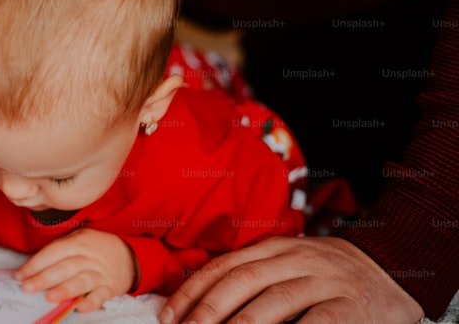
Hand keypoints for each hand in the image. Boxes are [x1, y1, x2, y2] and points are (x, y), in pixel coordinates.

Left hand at [16, 228, 135, 312]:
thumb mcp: (79, 238)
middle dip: (44, 278)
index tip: (21, 274)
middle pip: (65, 267)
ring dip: (65, 289)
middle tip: (27, 287)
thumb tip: (32, 265)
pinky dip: (91, 301)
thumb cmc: (96, 247)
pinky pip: (101, 295)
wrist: (128, 254)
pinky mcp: (110, 287)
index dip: (36, 263)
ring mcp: (101, 272)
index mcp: (79, 241)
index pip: (54, 251)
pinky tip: (80, 307)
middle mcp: (90, 256)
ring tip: (49, 297)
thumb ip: (59, 249)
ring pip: (82, 280)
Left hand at [160, 236, 423, 323]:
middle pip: (244, 281)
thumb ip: (251, 276)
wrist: (393, 268)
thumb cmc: (326, 274)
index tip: (168, 315)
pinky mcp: (352, 307)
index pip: (225, 266)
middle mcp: (298, 258)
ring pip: (276, 302)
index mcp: (276, 247)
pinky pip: (317, 322)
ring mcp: (327, 281)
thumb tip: (199, 305)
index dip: (193, 290)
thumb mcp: (288, 263)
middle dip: (208, 309)